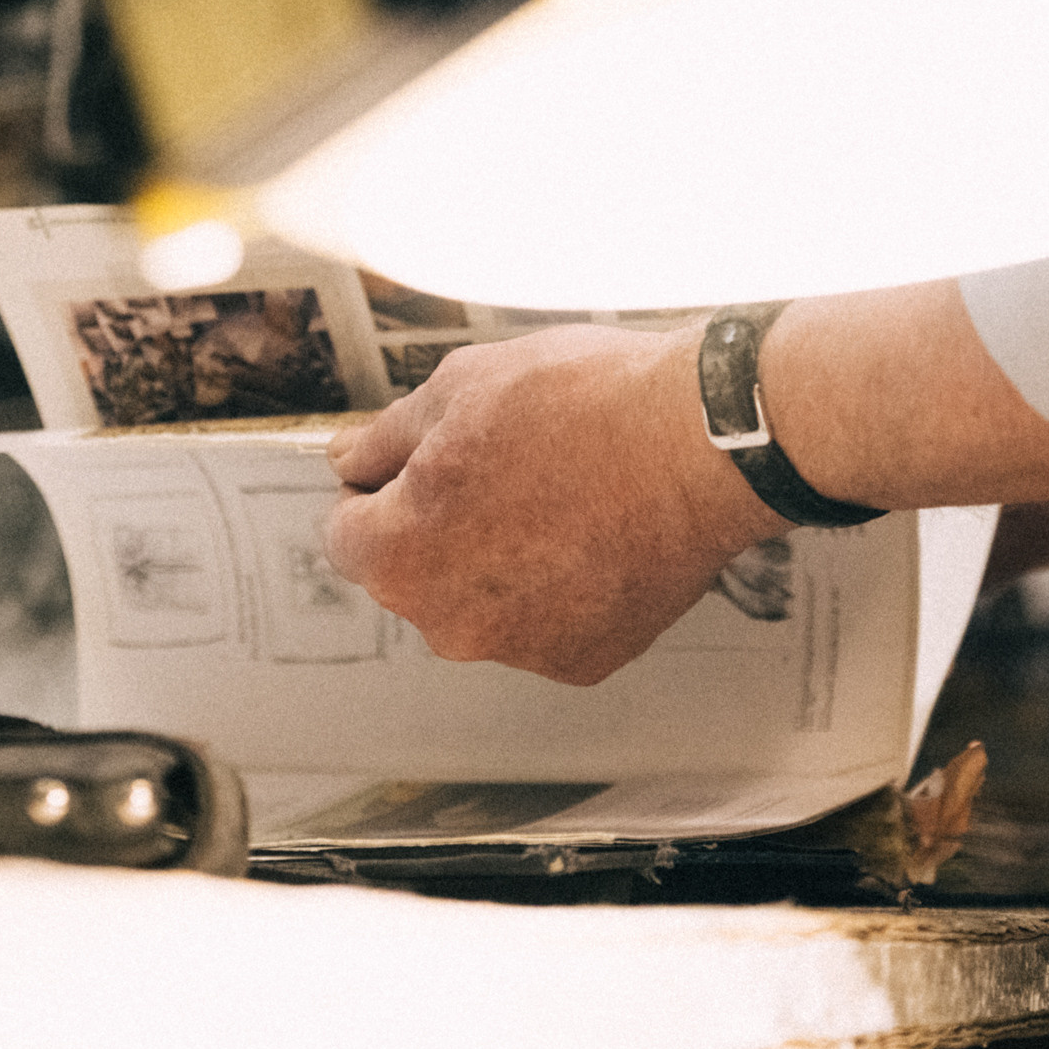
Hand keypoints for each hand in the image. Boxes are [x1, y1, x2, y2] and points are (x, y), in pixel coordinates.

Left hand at [325, 323, 790, 684]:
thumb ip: (385, 439)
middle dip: (439, 528)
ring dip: (500, 560)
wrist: (701, 443)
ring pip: (481, 603)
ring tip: (558, 496)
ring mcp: (518, 649)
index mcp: (398, 556)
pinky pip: (546, 622)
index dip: (376, 489)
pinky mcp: (582, 660)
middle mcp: (447, 623)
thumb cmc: (585, 407)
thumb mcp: (459, 387)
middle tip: (501, 468)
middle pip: (414, 575)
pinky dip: (559, 587)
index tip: (415, 465)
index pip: (346, 534)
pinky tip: (594, 533)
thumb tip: (350, 460)